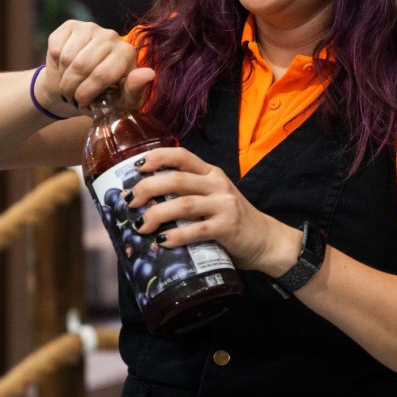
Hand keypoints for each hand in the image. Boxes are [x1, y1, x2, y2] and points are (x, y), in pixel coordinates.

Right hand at [39, 20, 154, 114]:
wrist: (78, 86)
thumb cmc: (104, 96)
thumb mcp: (121, 102)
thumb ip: (135, 90)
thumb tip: (149, 74)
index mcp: (127, 54)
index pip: (101, 75)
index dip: (87, 93)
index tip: (83, 102)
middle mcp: (112, 36)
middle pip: (82, 66)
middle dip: (72, 87)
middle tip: (72, 95)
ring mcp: (91, 28)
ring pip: (67, 58)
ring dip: (63, 77)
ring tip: (69, 83)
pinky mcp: (71, 25)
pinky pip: (57, 48)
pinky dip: (56, 64)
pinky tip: (64, 67)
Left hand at [125, 147, 299, 274]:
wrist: (265, 239)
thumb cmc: (231, 219)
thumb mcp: (212, 197)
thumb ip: (188, 194)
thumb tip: (145, 201)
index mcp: (211, 173)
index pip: (182, 155)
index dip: (157, 157)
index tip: (136, 168)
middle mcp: (217, 184)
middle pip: (176, 179)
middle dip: (147, 189)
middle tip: (130, 202)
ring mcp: (224, 205)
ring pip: (183, 204)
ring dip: (156, 214)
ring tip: (140, 225)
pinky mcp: (228, 227)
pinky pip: (196, 230)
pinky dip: (175, 236)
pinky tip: (161, 242)